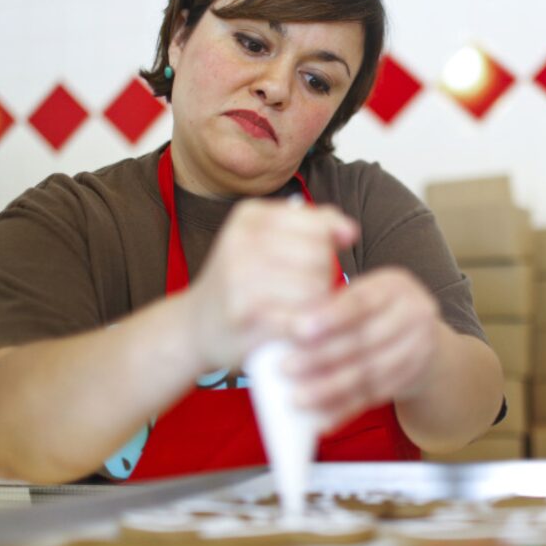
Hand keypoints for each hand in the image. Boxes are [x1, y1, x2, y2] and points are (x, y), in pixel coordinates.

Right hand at [186, 199, 357, 371]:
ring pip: (315, 287)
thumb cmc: (242, 282)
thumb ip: (314, 226)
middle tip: (303, 293)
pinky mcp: (246, 314)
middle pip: (320, 257)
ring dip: (317, 305)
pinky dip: (308, 326)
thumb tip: (351, 232)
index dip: (326, 250)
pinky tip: (298, 329)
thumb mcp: (269, 240)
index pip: (319, 227)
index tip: (312, 263)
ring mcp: (240, 276)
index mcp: (250, 216)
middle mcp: (241, 240)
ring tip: (299, 310)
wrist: (194, 326)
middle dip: (322, 278)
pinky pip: (302, 316)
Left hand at [283, 267, 440, 429]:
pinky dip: (346, 408)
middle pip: (364, 340)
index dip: (330, 317)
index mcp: (394, 286)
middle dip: (321, 356)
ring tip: (299, 397)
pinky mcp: (413, 378)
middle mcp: (413, 314)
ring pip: (369, 373)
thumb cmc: (375, 309)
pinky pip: (374, 396)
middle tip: (287, 367)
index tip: (298, 329)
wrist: (420, 334)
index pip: (361, 302)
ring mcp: (419, 348)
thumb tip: (285, 320)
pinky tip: (321, 418)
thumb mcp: (362, 292)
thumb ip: (331, 303)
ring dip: (330, 388)